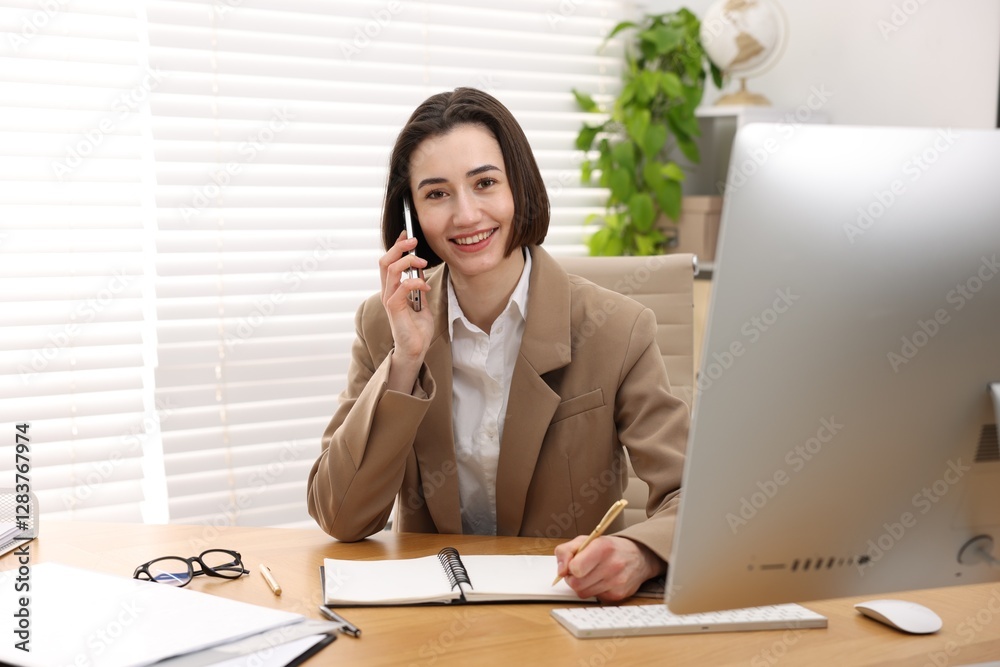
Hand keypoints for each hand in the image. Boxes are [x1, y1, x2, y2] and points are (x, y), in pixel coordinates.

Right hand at [378, 232, 433, 390]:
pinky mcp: (394, 309)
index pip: (389, 262)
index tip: (407, 235)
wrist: (416, 349)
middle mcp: (387, 292)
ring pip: (390, 271)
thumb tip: (421, 272)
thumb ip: (418, 287)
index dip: (396, 246)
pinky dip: (414, 282)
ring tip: (423, 263)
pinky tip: (425, 286)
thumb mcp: (422, 302)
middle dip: (398, 248)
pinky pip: (401, 288)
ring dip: (408, 262)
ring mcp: (389, 300)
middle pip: (384, 262)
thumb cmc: (417, 329)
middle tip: (413, 242)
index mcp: (392, 289)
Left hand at [553, 535, 664, 602]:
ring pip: (584, 593)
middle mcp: (612, 565)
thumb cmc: (609, 548)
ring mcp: (617, 582)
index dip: (569, 568)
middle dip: (573, 578)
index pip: (576, 568)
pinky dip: (594, 591)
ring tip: (591, 575)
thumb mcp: (586, 540)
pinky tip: (601, 581)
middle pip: (577, 584)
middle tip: (579, 571)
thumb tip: (560, 570)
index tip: (572, 564)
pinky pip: (595, 598)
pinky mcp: (619, 595)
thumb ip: (566, 551)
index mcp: (602, 547)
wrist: (638, 556)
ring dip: (583, 586)